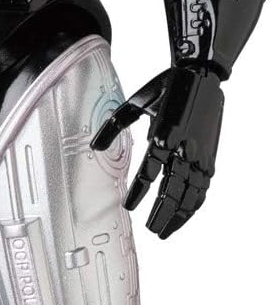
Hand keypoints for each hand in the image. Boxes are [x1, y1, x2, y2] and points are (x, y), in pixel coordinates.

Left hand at [92, 65, 223, 239]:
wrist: (201, 74)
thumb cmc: (167, 87)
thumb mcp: (135, 103)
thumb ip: (113, 127)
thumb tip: (95, 146)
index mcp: (162, 134)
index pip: (149, 172)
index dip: (138, 192)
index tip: (129, 206)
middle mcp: (183, 148)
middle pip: (172, 190)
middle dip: (161, 213)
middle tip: (151, 229)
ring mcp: (199, 153)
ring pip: (190, 193)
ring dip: (179, 214)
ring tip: (166, 230)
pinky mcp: (209, 155)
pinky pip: (203, 186)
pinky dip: (195, 203)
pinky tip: (187, 213)